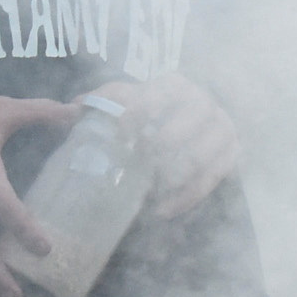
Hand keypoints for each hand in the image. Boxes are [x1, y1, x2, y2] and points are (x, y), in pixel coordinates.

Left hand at [99, 73, 245, 218]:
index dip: (142, 108)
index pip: (162, 93)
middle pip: (188, 123)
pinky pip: (209, 182)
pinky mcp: (230, 156)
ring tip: (148, 190)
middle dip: (162, 143)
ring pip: (201, 156)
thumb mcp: (125, 103)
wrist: (190, 125)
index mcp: (176, 86)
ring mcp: (221, 130)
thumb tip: (65, 109)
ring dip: (172, 176)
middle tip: (139, 159)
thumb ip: (98, 104)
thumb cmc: (148, 113)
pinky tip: (161, 210)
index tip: (122, 129)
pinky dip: (184, 199)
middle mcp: (203, 104)